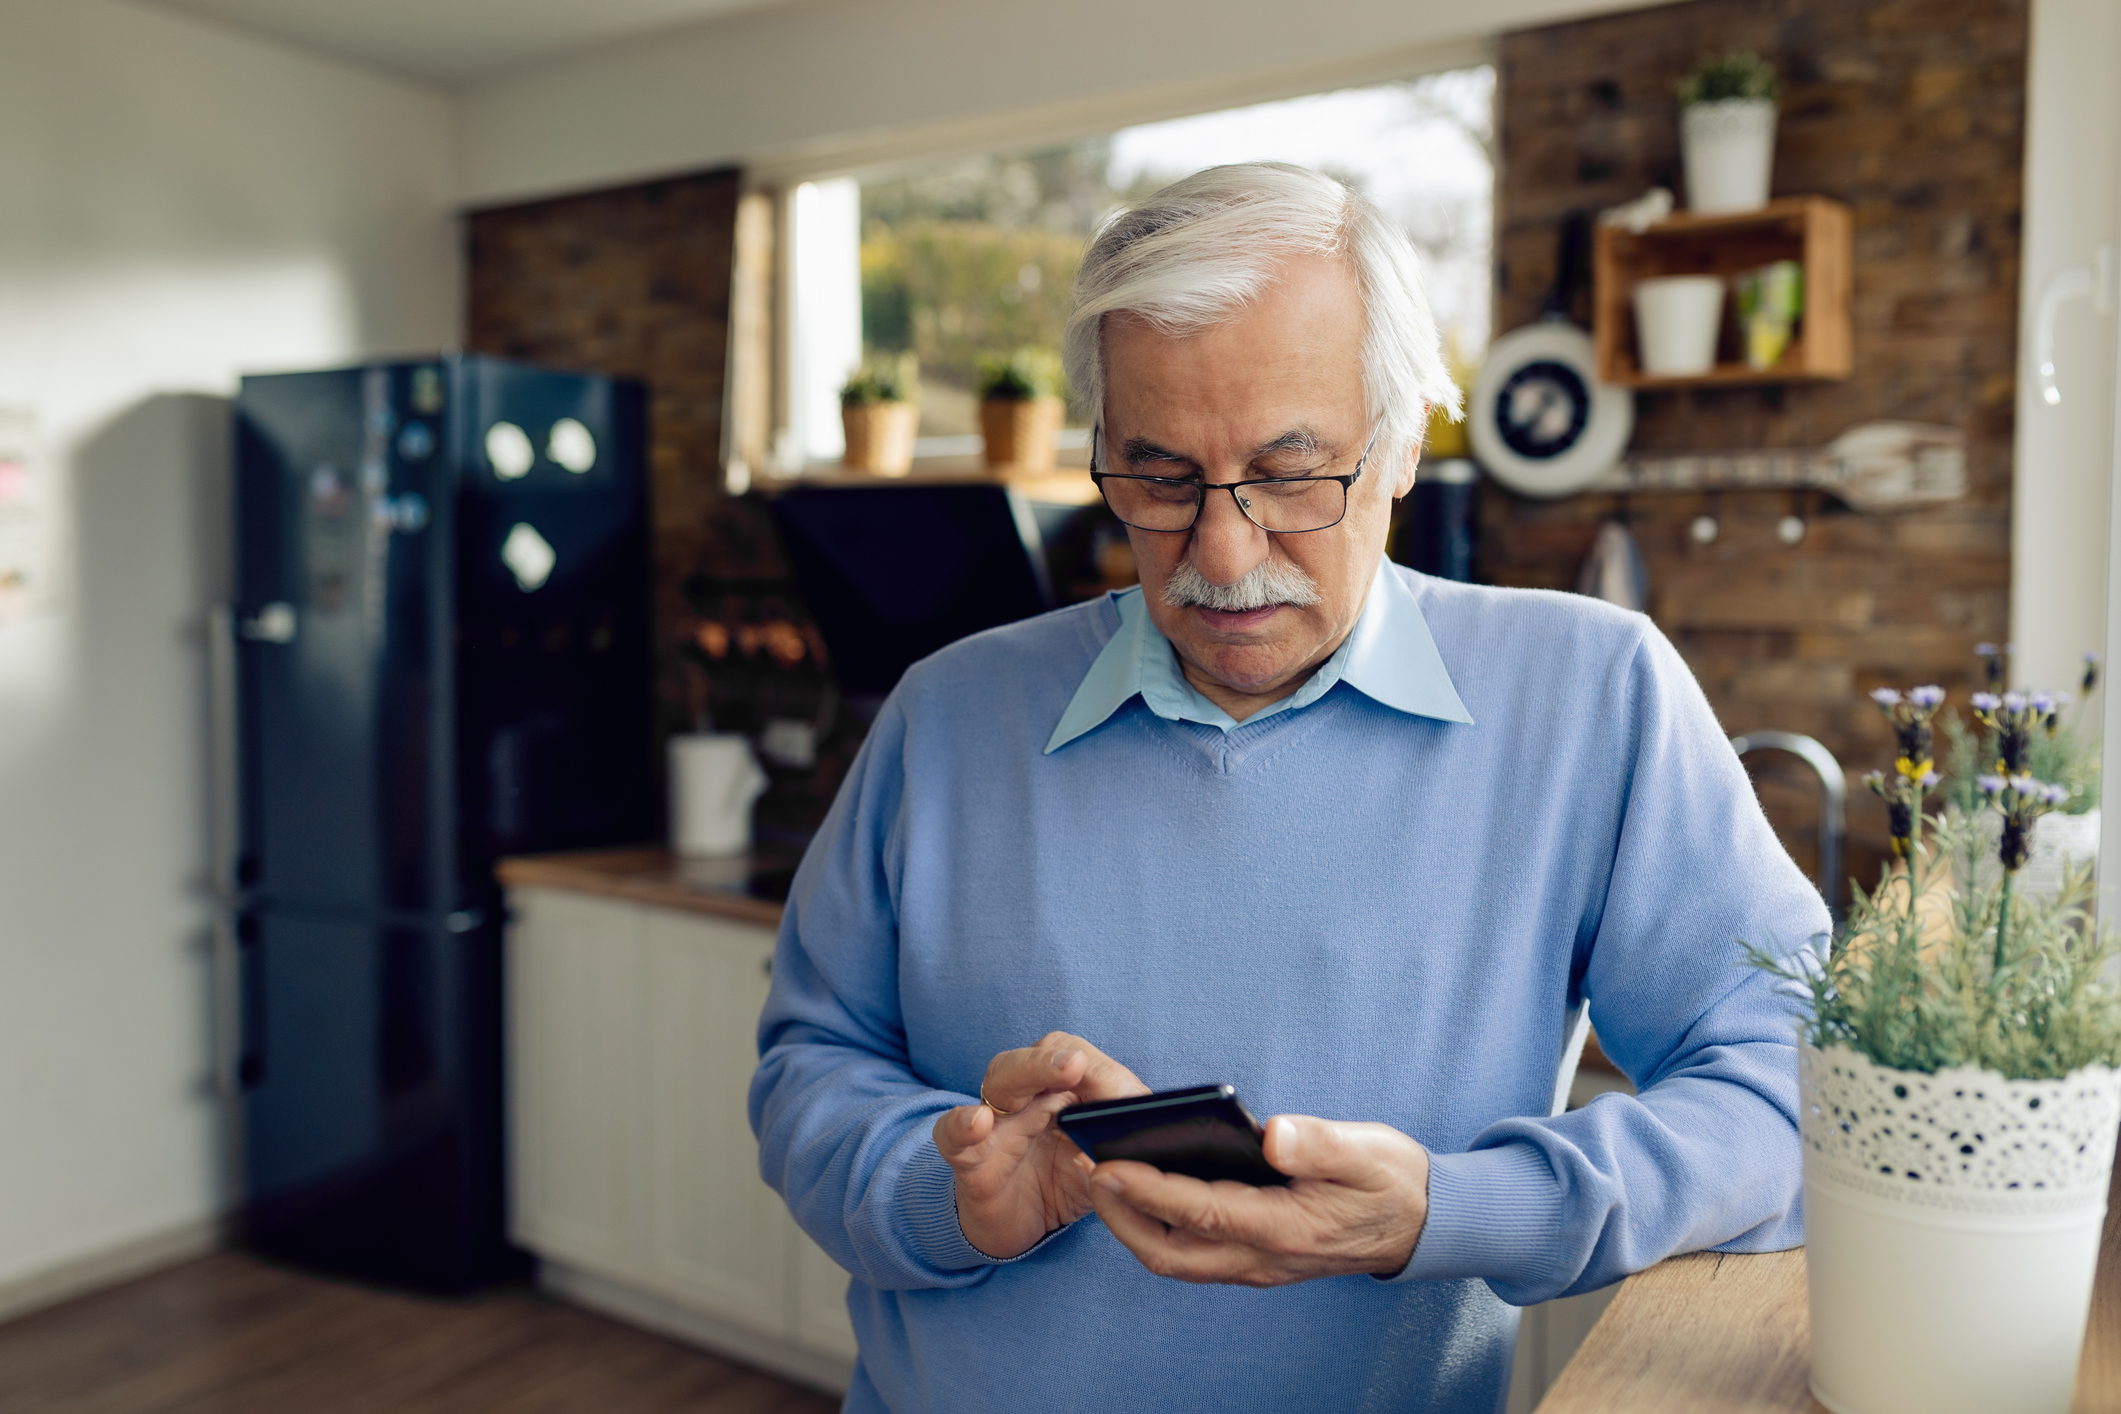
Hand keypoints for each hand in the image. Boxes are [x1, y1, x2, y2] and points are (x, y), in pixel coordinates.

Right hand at [932, 1032, 1148, 1259]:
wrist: (1017, 1227)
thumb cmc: (1062, 1183)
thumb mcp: (1100, 1166)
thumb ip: (1118, 1151)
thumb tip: (1142, 1142)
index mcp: (1062, 1091)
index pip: (1077, 1061)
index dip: (1101, 1073)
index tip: (1126, 1096)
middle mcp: (1027, 1097)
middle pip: (1035, 1059)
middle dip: (1056, 1060)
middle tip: (1077, 1065)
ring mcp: (995, 1124)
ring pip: (999, 1082)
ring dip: (1025, 1072)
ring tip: (1057, 1073)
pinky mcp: (968, 1158)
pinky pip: (953, 1134)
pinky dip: (961, 1124)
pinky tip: (978, 1122)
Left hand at [1088, 1114, 1429, 1286]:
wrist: (1420, 1224)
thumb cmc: (1390, 1180)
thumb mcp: (1367, 1151)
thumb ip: (1320, 1143)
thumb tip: (1272, 1134)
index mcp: (1285, 1227)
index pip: (1200, 1211)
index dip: (1148, 1189)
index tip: (1107, 1163)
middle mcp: (1263, 1256)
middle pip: (1171, 1253)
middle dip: (1122, 1217)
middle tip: (1088, 1170)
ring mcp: (1257, 1264)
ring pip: (1177, 1259)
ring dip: (1134, 1226)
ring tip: (1103, 1178)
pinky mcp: (1256, 1259)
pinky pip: (1193, 1254)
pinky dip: (1159, 1228)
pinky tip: (1143, 1190)